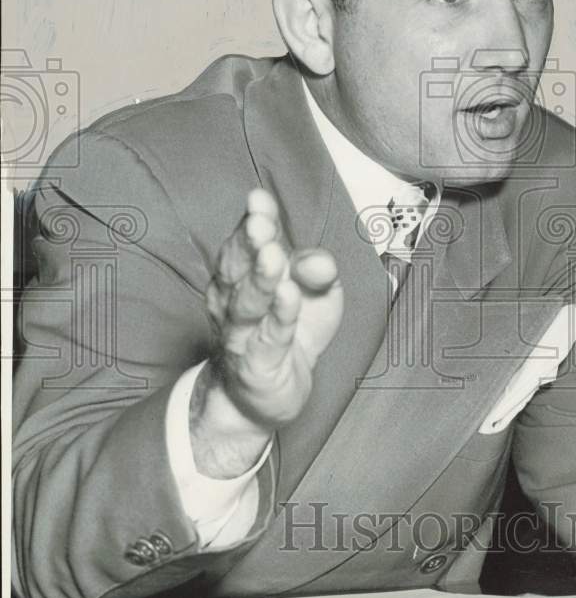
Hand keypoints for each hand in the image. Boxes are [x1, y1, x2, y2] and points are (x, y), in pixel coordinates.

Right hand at [190, 188, 342, 477]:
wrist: (266, 398)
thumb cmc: (288, 334)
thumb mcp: (316, 296)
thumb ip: (319, 273)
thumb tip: (320, 260)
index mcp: (242, 276)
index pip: (245, 243)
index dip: (254, 220)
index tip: (258, 199)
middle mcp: (232, 302)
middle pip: (238, 268)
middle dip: (249, 243)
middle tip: (260, 223)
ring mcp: (241, 335)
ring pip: (247, 304)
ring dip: (260, 278)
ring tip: (274, 254)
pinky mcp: (257, 366)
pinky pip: (269, 338)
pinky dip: (279, 317)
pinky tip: (288, 296)